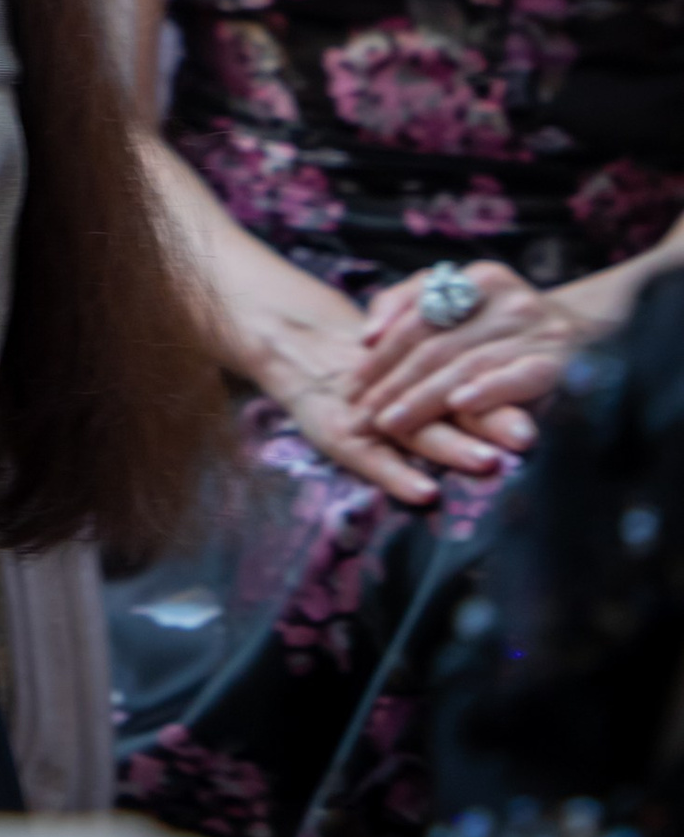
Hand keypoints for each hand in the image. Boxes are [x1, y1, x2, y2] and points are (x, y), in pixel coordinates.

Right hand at [255, 288, 523, 505]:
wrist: (297, 343)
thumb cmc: (365, 358)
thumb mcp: (405, 355)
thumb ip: (452, 368)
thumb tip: (521, 386)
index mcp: (426, 366)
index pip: (470, 376)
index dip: (503, 392)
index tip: (540, 406)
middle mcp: (405, 389)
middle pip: (452, 401)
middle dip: (490, 421)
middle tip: (527, 435)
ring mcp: (374, 413)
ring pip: (420, 430)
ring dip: (454, 447)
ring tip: (486, 462)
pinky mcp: (345, 437)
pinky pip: (374, 460)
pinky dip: (399, 476)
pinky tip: (424, 494)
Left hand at [350, 260, 608, 450]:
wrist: (592, 331)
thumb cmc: (507, 324)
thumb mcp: (466, 301)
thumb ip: (412, 306)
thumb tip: (367, 337)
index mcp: (477, 278)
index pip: (415, 317)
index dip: (381, 353)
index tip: (352, 385)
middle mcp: (505, 297)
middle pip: (435, 343)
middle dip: (392, 383)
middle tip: (361, 415)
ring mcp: (534, 329)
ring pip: (465, 364)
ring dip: (424, 398)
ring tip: (391, 423)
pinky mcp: (558, 362)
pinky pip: (517, 377)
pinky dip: (487, 390)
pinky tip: (459, 404)